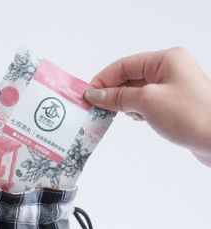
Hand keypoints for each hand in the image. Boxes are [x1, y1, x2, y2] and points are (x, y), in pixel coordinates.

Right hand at [83, 47, 210, 165]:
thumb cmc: (189, 115)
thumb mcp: (147, 102)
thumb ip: (118, 97)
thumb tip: (94, 94)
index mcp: (165, 60)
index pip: (124, 65)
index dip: (103, 79)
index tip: (87, 95)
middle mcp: (169, 70)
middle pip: (129, 78)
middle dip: (112, 93)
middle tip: (95, 108)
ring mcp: (171, 88)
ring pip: (136, 92)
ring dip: (123, 103)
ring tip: (115, 115)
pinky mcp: (173, 105)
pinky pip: (145, 103)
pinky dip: (135, 111)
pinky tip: (135, 119)